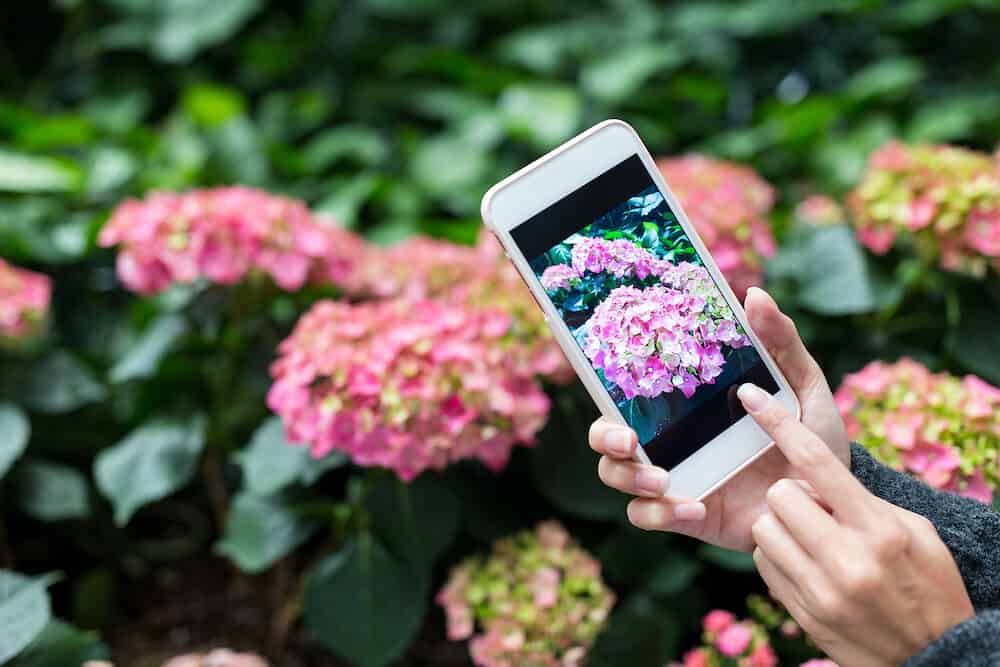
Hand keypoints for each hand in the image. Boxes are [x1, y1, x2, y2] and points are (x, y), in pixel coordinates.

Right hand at [588, 286, 849, 551]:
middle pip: (606, 437)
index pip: (628, 392)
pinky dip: (659, 513)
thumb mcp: (801, 385)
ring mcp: (673, 478)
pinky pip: (648, 517)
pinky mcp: (686, 515)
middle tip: (629, 440)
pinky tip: (693, 507)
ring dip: (628, 478)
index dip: (605, 386)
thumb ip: (780, 342)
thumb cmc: (810, 435)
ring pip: (616, 478)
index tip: (609, 382)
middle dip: (604, 437)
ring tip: (662, 482)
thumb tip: (755, 295)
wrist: (831, 498)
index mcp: (685, 405)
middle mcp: (669, 441)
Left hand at [745, 384, 974, 666]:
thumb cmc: (927, 580)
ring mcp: (821, 591)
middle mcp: (847, 560)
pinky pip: (764, 564)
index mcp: (880, 529)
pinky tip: (806, 564)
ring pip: (764, 530)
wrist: (935, 652)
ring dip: (779, 526)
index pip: (817, 462)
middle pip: (779, 496)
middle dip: (789, 495)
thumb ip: (864, 500)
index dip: (779, 423)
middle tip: (814, 508)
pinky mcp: (803, 614)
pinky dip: (777, 556)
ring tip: (811, 538)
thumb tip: (816, 475)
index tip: (751, 396)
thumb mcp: (914, 531)